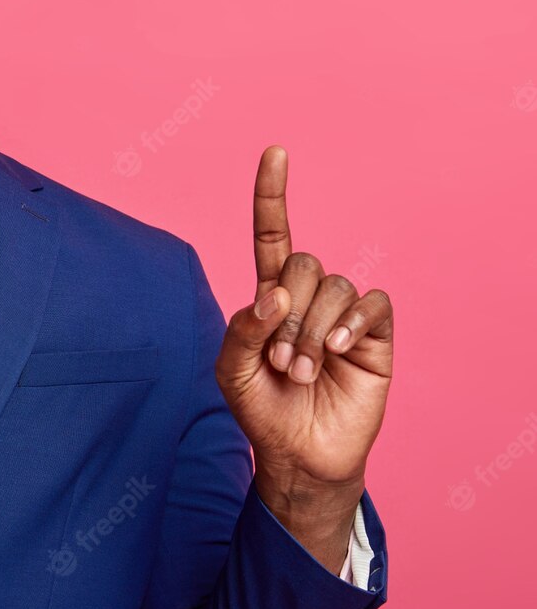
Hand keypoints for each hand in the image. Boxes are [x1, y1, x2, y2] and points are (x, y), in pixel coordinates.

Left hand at [214, 147, 392, 558]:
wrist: (300, 456)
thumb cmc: (261, 410)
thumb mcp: (231, 371)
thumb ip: (242, 329)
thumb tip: (273, 294)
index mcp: (270, 297)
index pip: (272, 235)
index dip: (273, 195)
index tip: (275, 152)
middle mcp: (308, 297)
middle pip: (304, 264)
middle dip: (288, 315)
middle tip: (282, 363)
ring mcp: (343, 314)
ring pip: (334, 287)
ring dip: (313, 331)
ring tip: (302, 372)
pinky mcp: (375, 335)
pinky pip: (371, 302)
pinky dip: (351, 324)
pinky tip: (338, 354)